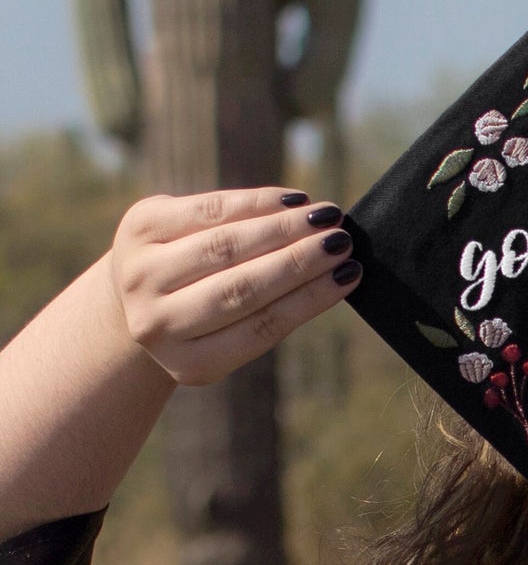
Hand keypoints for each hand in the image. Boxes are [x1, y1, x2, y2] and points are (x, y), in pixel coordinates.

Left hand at [109, 188, 361, 385]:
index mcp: (191, 363)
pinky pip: (208, 209)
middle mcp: (156, 323)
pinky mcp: (138, 226)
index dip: (310, 297)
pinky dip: (256, 203)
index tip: (351, 274)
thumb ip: (277, 307)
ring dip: (283, 228)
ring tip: (326, 217)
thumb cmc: (211, 312)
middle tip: (342, 241)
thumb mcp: (237, 330)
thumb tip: (340, 267)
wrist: (141, 292)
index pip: (263, 326)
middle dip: (299, 261)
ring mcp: (140, 273)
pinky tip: (293, 201)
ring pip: (225, 245)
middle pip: (241, 287)